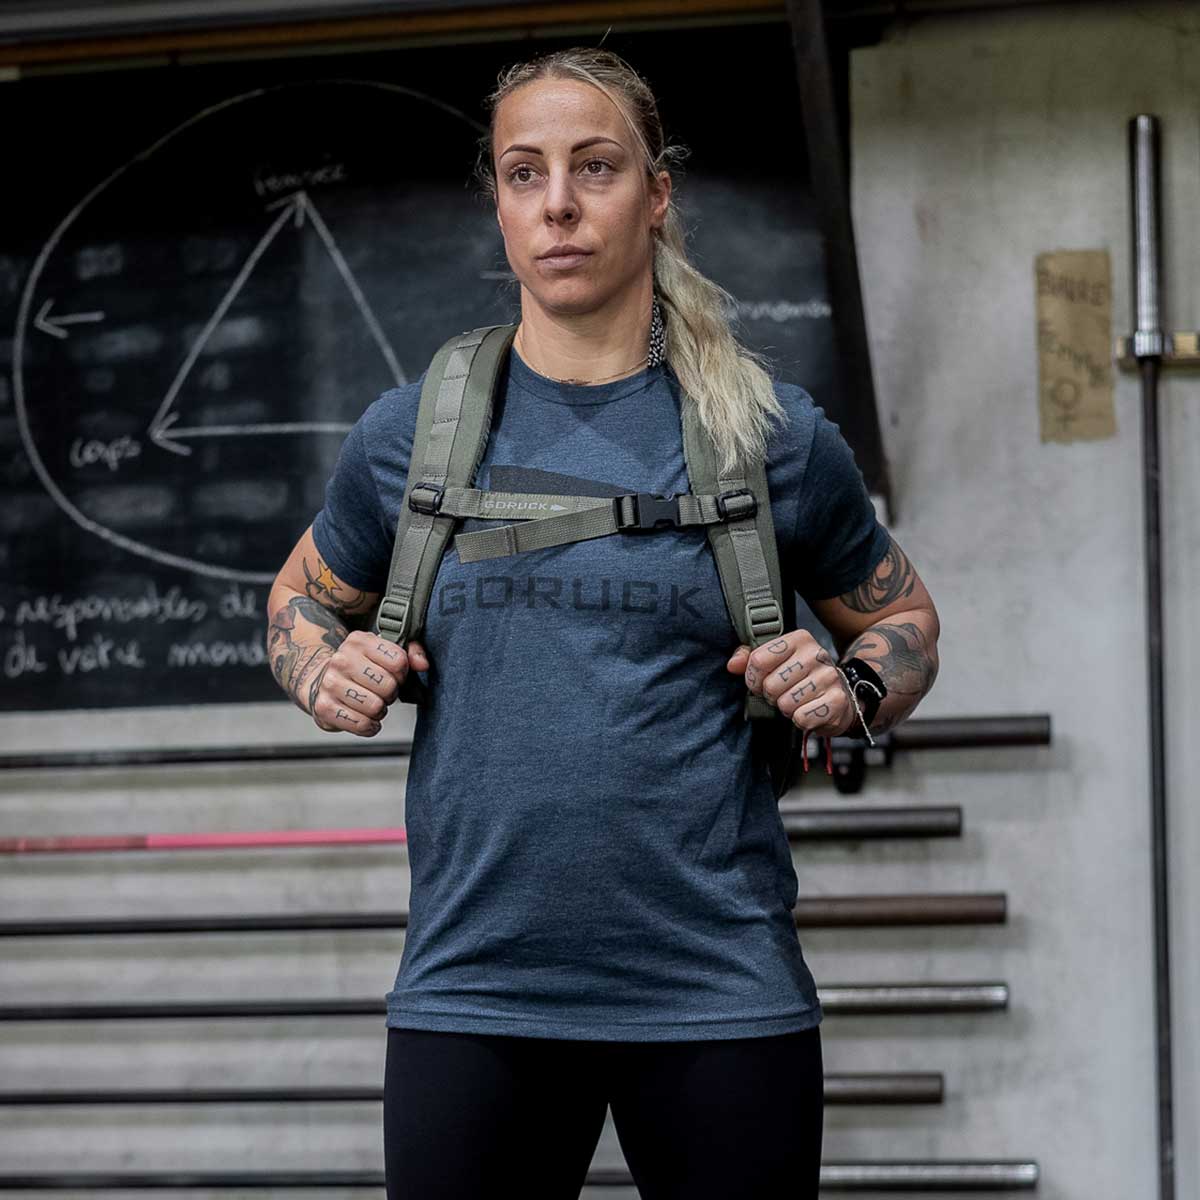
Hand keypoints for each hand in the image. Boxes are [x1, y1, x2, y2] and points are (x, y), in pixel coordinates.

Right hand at [312, 632, 428, 736]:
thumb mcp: (383, 652)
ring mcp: (330, 683)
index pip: (399, 661)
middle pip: (388, 685)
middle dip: (391, 694)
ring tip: (371, 704)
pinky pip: (362, 724)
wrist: (320, 681)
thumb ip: (410, 653)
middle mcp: (341, 660)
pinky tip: (364, 718)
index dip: (402, 674)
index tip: (393, 675)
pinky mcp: (324, 707)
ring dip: (380, 711)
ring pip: (376, 707)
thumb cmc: (360, 668)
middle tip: (381, 692)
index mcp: (359, 641)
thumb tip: (423, 664)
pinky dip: (369, 726)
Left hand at [726, 629, 854, 737]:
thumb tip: (733, 665)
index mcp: (799, 639)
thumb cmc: (801, 678)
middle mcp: (816, 654)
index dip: (753, 678)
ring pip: (786, 703)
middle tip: (783, 693)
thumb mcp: (776, 662)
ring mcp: (829, 676)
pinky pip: (802, 717)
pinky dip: (801, 720)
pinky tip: (808, 710)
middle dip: (772, 695)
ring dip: (787, 709)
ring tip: (797, 701)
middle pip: (771, 684)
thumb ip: (749, 658)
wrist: (838, 696)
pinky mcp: (837, 700)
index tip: (760, 682)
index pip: (758, 660)